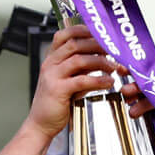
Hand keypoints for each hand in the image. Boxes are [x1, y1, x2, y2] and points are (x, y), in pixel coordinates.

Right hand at [26, 24, 116, 139]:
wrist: (40, 124)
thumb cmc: (55, 103)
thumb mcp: (68, 80)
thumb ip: (82, 68)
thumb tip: (102, 58)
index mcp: (52, 58)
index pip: (65, 35)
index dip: (83, 30)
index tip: (100, 33)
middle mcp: (50, 64)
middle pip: (75, 43)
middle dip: (97, 44)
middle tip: (113, 49)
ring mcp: (52, 76)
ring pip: (79, 59)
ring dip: (101, 62)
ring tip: (114, 67)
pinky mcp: (58, 90)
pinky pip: (82, 80)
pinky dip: (98, 80)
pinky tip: (108, 82)